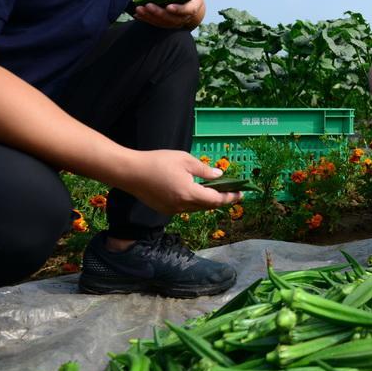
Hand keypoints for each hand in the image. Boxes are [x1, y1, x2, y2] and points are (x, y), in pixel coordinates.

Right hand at [119, 150, 242, 213]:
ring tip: (217, 192)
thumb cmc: (158, 162)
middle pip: (207, 206)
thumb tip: (219, 175)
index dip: (230, 198)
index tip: (241, 194)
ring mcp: (172, 210)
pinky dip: (195, 202)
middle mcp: (182, 206)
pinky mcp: (164, 209)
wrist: (130, 172)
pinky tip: (197, 193)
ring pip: (196, 208)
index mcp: (189, 193)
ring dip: (208, 201)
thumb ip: (204, 170)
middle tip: (233, 192)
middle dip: (221, 200)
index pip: (216, 200)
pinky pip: (185, 208)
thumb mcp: (185, 160)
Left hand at [133, 0, 205, 29]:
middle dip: (159, 13)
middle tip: (147, 6)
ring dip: (151, 17)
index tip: (168, 7)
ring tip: (139, 9)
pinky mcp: (168, 22)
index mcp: (194, 3)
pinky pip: (158, 23)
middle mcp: (187, 15)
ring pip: (164, 23)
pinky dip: (147, 19)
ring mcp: (177, 20)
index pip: (189, 9)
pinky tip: (138, 14)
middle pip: (174, 18)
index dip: (179, 10)